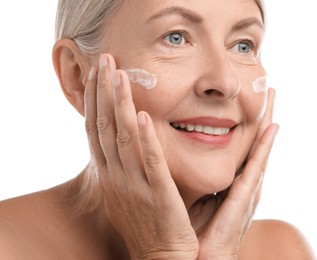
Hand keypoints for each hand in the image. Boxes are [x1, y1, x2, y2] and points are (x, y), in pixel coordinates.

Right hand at [84, 54, 197, 259]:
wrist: (161, 258)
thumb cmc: (148, 224)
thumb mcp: (128, 193)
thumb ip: (125, 167)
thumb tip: (126, 142)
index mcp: (110, 176)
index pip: (96, 132)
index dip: (94, 102)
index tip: (96, 76)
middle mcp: (116, 177)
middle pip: (104, 127)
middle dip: (102, 92)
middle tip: (104, 60)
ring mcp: (134, 185)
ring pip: (121, 138)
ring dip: (118, 105)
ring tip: (119, 74)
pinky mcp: (157, 194)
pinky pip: (148, 163)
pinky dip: (142, 138)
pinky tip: (139, 115)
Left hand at [189, 89, 277, 258]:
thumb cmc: (194, 232)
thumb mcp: (193, 197)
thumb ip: (193, 176)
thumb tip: (178, 155)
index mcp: (231, 182)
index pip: (241, 146)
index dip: (247, 123)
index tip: (250, 98)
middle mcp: (244, 182)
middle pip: (255, 142)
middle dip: (263, 115)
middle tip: (270, 88)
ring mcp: (248, 190)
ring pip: (260, 149)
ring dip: (268, 121)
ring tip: (273, 97)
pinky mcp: (244, 199)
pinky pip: (255, 168)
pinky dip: (265, 147)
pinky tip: (271, 127)